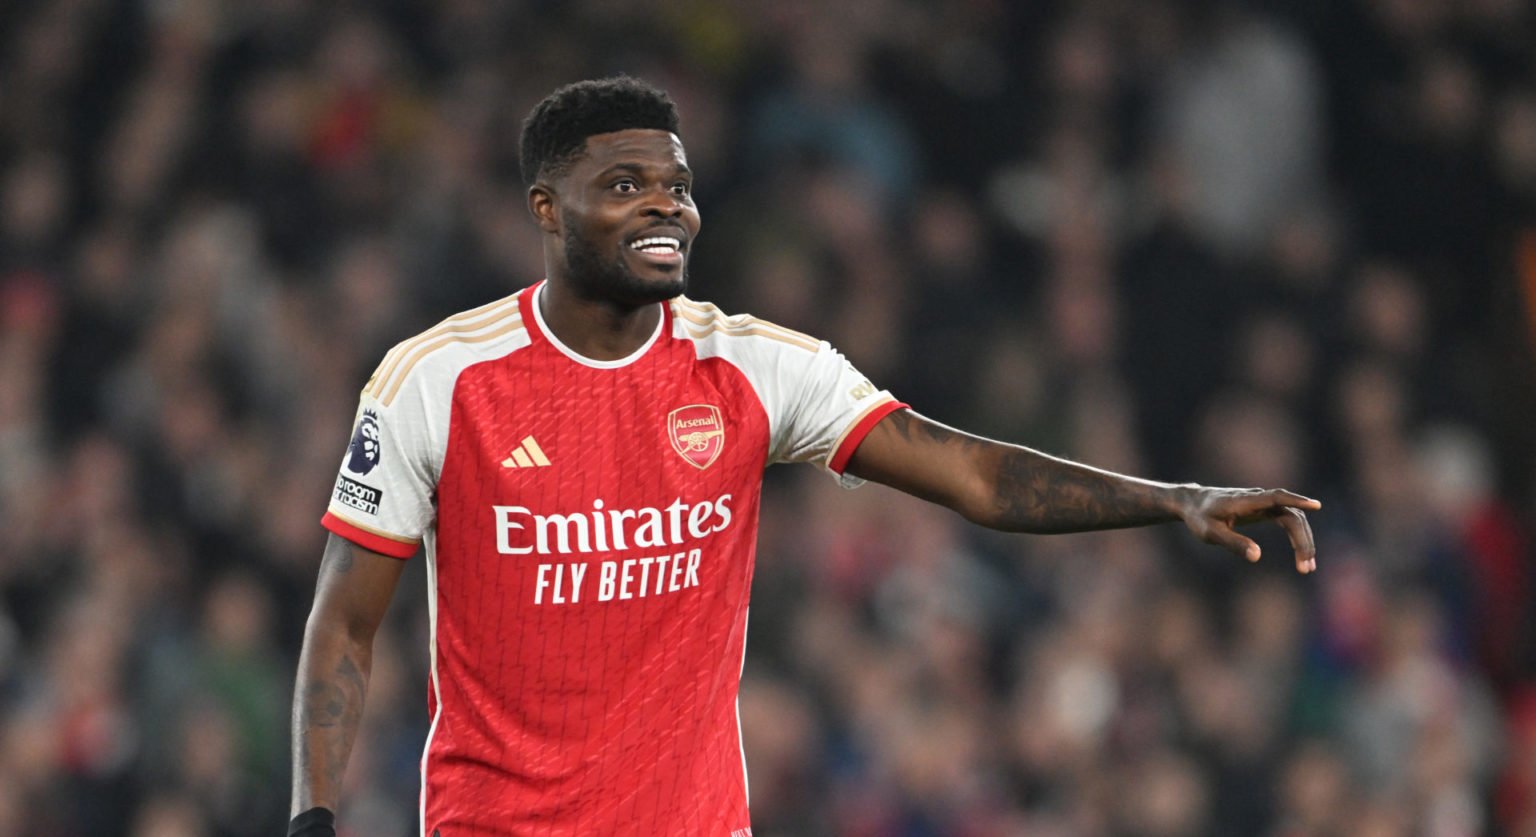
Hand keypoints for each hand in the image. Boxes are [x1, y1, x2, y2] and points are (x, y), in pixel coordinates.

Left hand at [1178, 487, 1320, 573]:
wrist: (1193, 503)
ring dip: (1303, 541)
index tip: (1316, 505)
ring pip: (1293, 518)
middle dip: (1302, 539)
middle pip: (1291, 514)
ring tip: (1307, 567)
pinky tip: (1302, 556)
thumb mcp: (1211, 533)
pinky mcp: (1265, 510)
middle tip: (1306, 567)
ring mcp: (1264, 504)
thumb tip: (1257, 556)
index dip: (1297, 500)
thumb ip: (1233, 543)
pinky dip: (1297, 537)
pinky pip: (1288, 521)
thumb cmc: (1200, 517)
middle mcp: (1259, 499)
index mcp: (1246, 501)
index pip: (1277, 497)